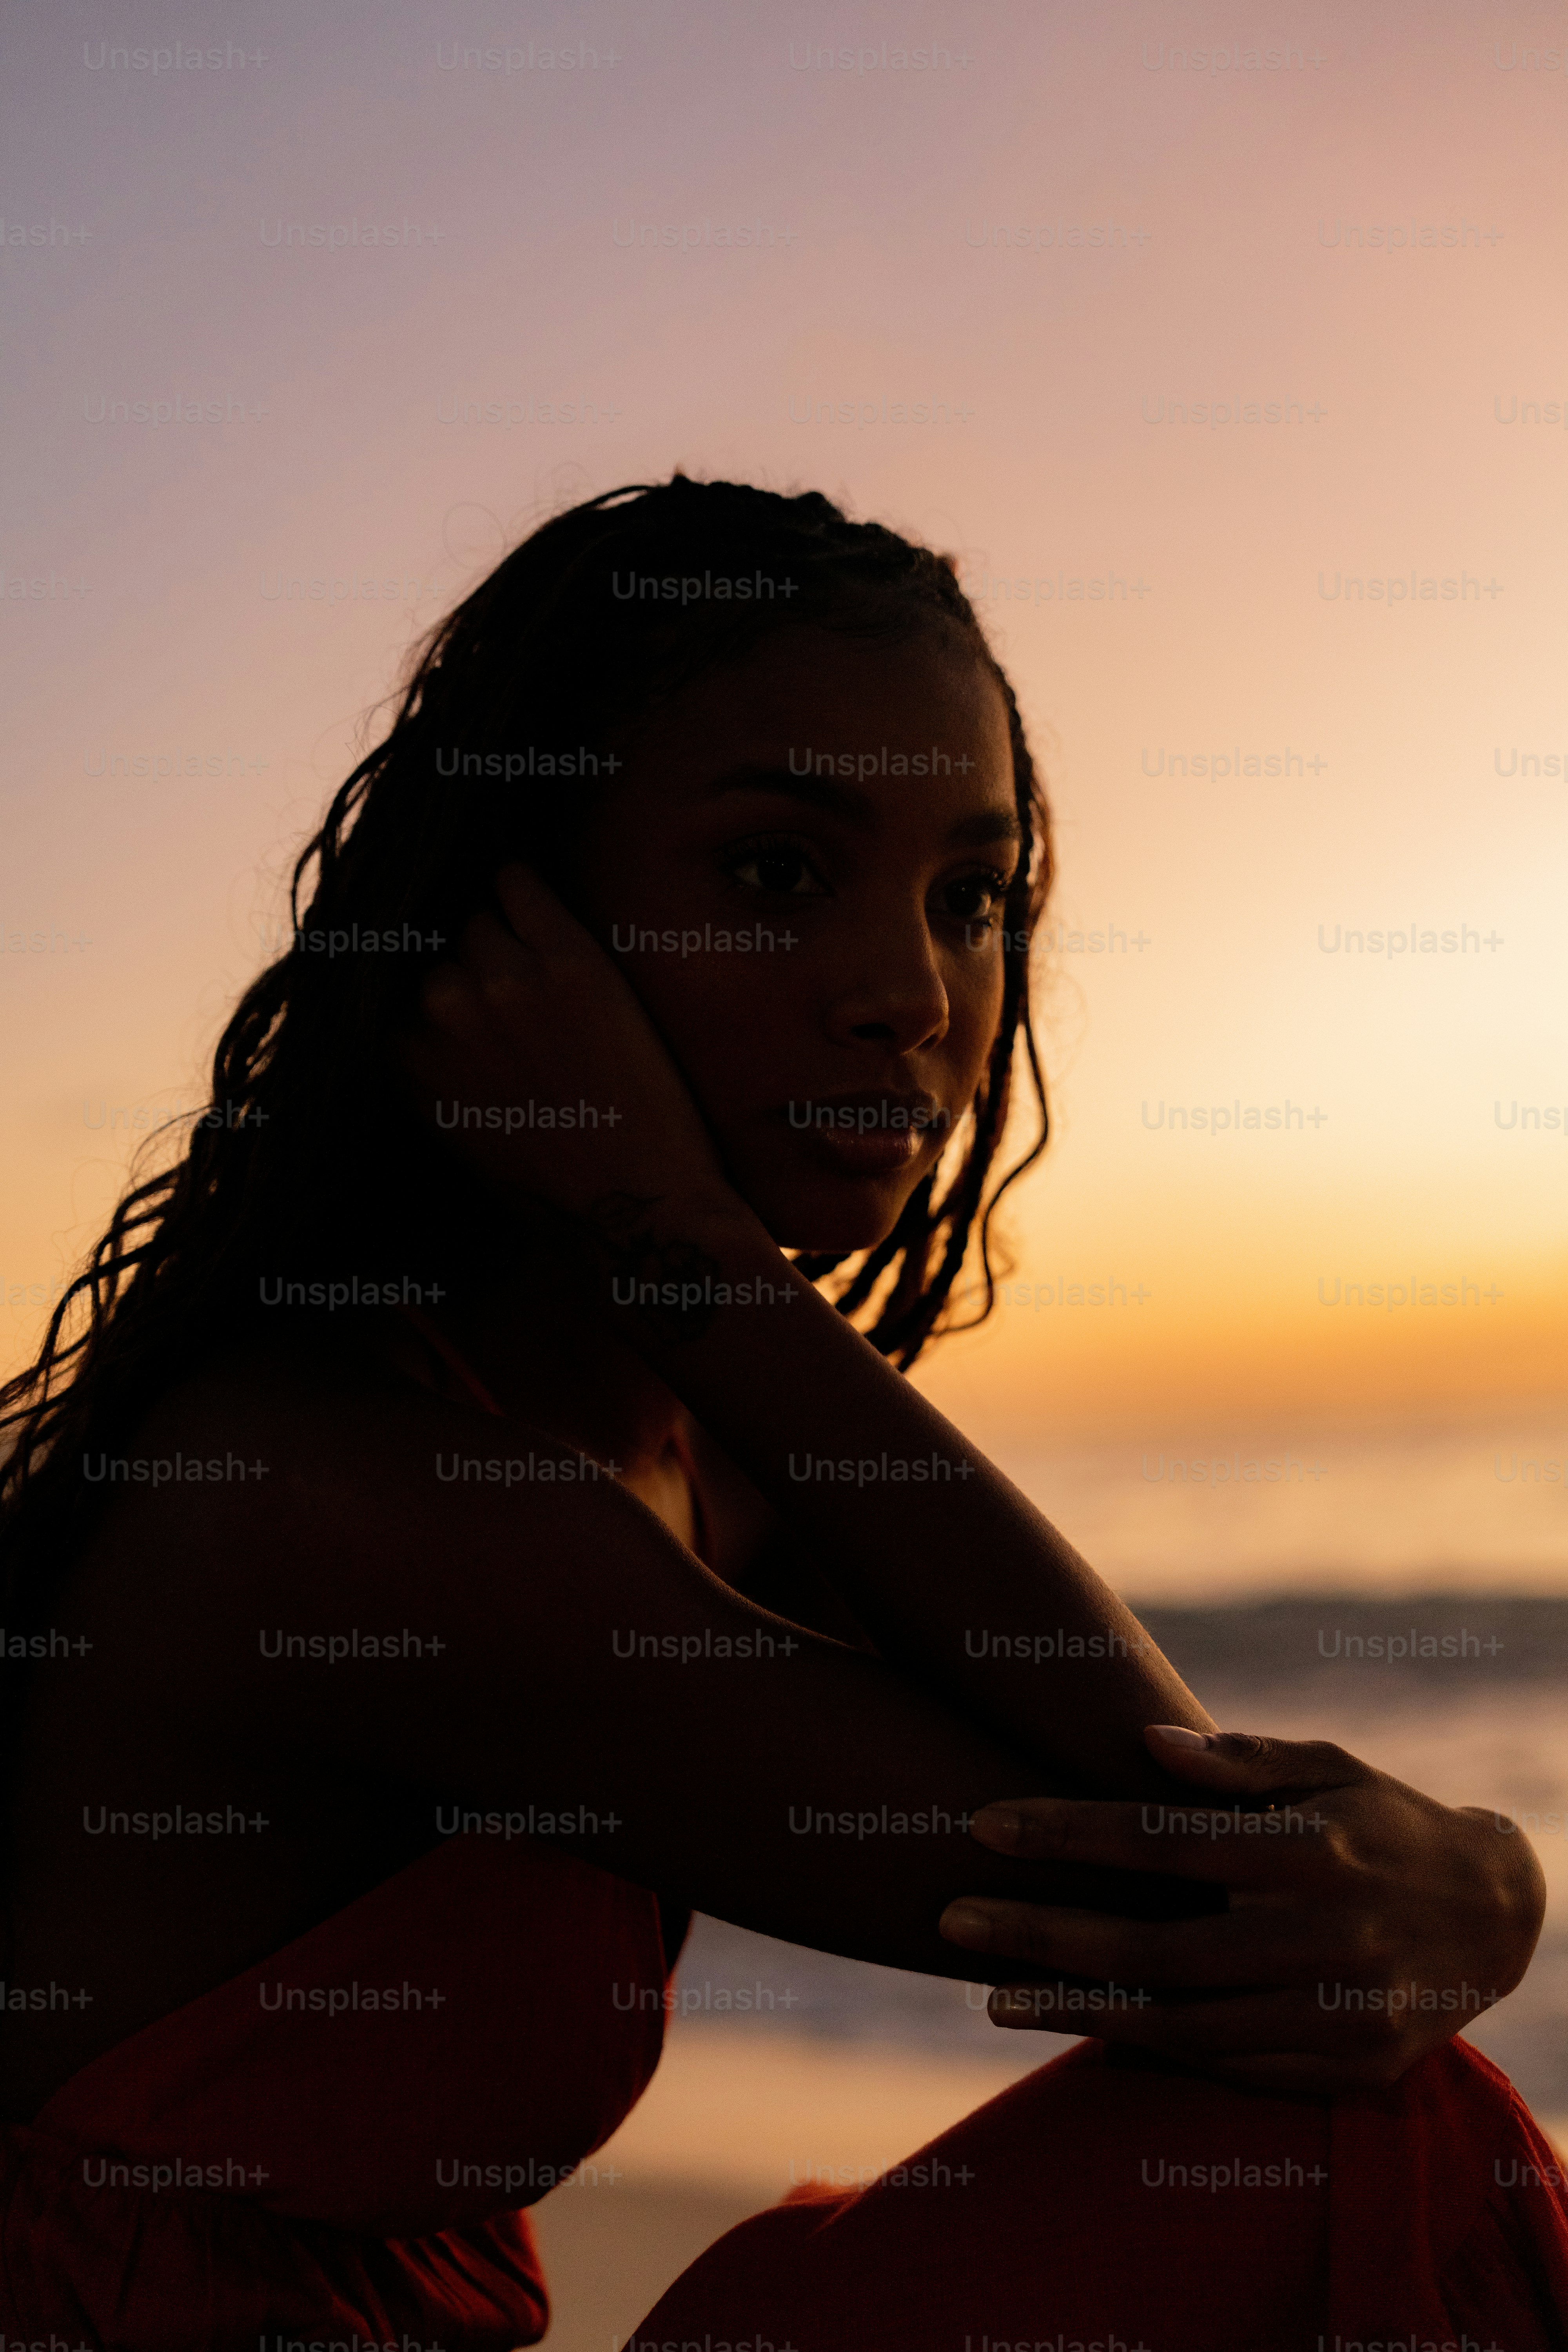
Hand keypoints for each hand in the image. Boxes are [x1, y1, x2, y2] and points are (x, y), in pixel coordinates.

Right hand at [402, 863, 739, 1227]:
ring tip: (541, 967)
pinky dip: (525, 886)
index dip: (437, 988)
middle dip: (473, 964)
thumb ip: (425, 1063)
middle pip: (442, 949)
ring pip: (481, 917)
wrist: (634, 1205)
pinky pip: (522, 884)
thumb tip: (417, 1003)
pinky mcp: (565, 961)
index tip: (464, 992)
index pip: (396, 984)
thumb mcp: (453, 1129)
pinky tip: (537, 897)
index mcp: (401, 1056)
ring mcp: (501, 981)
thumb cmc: (551, 1182)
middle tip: (518, 991)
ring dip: (505, 933)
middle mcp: (438, 1010)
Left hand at [938, 1724, 1547, 2094]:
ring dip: (1077, 2009)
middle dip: (1044, 1933)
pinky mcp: (1347, 2070)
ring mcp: (1336, 2014)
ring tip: (988, 1994)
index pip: (1165, 1842)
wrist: (1497, 1916)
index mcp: (1312, 1849)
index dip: (1069, 1831)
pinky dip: (1152, 2052)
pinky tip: (1084, 2027)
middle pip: (1157, 1945)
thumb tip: (1147, 1741)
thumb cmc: (1389, 1819)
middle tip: (952, 1917)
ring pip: (1182, 2024)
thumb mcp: (1332, 1765)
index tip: (983, 1823)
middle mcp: (1322, 1936)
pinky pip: (1230, 2070)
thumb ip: (1241, 1761)